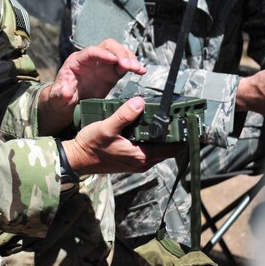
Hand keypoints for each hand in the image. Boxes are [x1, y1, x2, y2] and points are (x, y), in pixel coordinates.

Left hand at [39, 39, 144, 134]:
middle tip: (128, 65)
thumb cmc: (60, 98)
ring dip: (129, 58)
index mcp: (77, 61)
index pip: (91, 51)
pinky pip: (124, 65)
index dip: (103, 53)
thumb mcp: (57, 97)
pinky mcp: (111, 73)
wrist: (67, 103)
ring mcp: (103, 64)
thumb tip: (65, 90)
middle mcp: (91, 59)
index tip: (113, 59)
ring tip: (137, 69)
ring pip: (118, 53)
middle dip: (119, 53)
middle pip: (108, 47)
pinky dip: (133, 66)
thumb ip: (60, 93)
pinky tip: (141, 71)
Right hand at [62, 97, 182, 174]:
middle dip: (174, 135)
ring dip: (163, 138)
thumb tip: (140, 102)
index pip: (172, 148)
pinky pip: (149, 151)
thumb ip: (124, 115)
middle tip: (178, 116)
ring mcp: (137, 163)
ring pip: (159, 150)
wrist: (77, 159)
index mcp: (141, 156)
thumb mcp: (106, 127)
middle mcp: (142, 162)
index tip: (187, 121)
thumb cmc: (90, 145)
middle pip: (168, 149)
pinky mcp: (130, 161)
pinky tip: (147, 128)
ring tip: (166, 119)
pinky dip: (152, 141)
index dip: (182, 136)